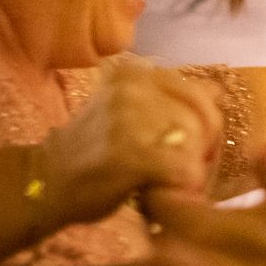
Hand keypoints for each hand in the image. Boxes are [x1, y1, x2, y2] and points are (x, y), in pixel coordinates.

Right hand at [39, 60, 222, 225]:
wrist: (46, 180)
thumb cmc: (96, 149)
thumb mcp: (132, 111)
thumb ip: (172, 100)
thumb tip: (219, 93)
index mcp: (135, 72)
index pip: (200, 94)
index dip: (207, 127)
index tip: (194, 148)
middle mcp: (131, 86)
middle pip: (199, 121)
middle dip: (200, 152)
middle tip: (182, 172)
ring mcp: (127, 117)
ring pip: (192, 145)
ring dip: (188, 171)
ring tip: (167, 182)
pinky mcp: (126, 151)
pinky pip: (180, 169)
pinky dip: (179, 186)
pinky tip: (163, 192)